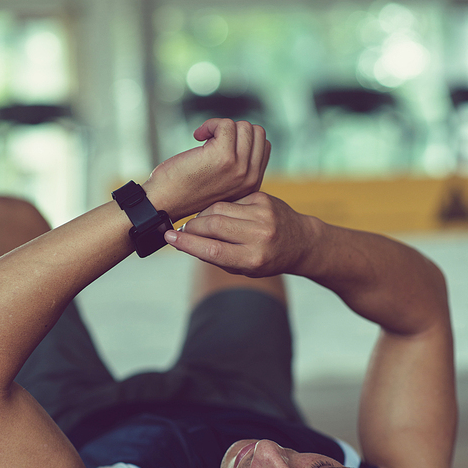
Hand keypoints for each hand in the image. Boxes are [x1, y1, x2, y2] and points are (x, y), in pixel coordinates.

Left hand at [142, 119, 269, 221]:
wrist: (165, 203)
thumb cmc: (187, 191)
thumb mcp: (222, 183)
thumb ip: (238, 167)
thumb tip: (245, 135)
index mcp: (253, 184)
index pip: (264, 145)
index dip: (241, 139)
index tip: (219, 146)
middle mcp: (251, 178)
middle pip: (257, 133)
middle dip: (233, 130)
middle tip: (211, 141)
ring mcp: (239, 168)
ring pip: (244, 127)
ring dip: (220, 127)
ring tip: (204, 140)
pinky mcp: (224, 157)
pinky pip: (226, 125)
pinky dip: (211, 124)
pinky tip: (198, 136)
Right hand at [164, 192, 309, 276]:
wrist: (299, 241)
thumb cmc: (266, 259)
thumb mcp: (244, 268)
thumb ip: (217, 257)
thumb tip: (186, 242)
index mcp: (254, 259)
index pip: (213, 250)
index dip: (187, 243)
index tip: (169, 237)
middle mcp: (260, 236)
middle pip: (212, 225)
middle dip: (192, 227)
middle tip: (183, 230)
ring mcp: (263, 214)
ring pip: (218, 209)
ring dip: (203, 216)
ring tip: (200, 224)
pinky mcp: (263, 198)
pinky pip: (230, 201)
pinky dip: (220, 209)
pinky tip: (222, 216)